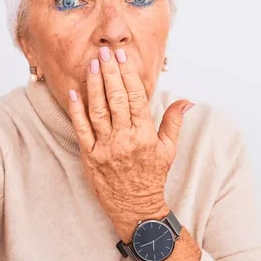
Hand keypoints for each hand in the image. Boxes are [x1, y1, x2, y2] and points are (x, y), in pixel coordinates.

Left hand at [67, 46, 193, 240]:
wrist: (136, 208)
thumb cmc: (153, 177)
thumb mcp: (169, 150)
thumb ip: (174, 121)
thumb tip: (187, 100)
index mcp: (145, 135)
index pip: (136, 98)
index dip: (129, 75)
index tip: (123, 58)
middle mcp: (125, 139)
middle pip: (116, 99)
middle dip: (109, 73)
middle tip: (104, 53)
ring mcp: (106, 148)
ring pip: (98, 110)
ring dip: (94, 86)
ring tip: (91, 65)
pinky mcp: (90, 157)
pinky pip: (81, 129)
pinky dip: (76, 110)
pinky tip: (73, 92)